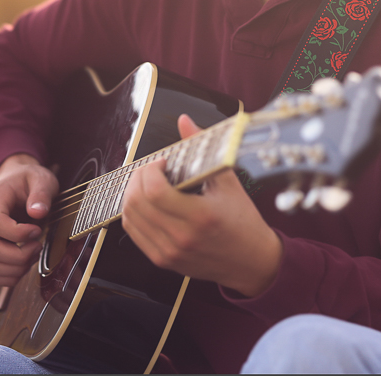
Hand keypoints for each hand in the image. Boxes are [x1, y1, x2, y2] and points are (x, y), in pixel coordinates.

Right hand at [0, 153, 58, 285]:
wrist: (14, 182)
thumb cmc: (28, 180)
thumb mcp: (41, 179)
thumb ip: (41, 193)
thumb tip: (38, 212)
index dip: (17, 233)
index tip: (37, 231)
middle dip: (19, 255)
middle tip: (38, 246)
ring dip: (15, 268)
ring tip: (33, 255)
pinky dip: (8, 277)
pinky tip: (24, 265)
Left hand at [122, 115, 282, 296]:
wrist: (250, 260)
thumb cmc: (243, 221)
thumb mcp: (227, 181)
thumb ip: (203, 148)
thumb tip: (184, 121)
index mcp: (200, 216)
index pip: (155, 191)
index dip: (151, 170)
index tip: (162, 162)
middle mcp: (181, 237)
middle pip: (137, 202)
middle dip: (138, 177)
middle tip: (151, 169)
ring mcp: (169, 251)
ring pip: (130, 217)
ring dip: (132, 193)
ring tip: (148, 183)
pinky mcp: (163, 260)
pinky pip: (134, 232)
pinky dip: (133, 212)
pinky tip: (147, 202)